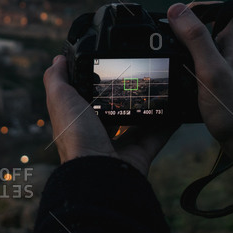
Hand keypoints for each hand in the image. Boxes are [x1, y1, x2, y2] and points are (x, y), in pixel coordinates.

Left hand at [43, 55, 173, 175]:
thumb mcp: (59, 100)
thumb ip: (56, 79)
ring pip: (135, 124)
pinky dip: (168, 124)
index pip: (84, 100)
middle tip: (137, 75)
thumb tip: (58, 59)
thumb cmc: (75, 135)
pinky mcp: (139, 156)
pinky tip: (176, 108)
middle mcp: (96, 134)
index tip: (106, 66)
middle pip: (111, 111)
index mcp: (77, 121)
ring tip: (157, 87)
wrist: (99, 172)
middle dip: (121, 96)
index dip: (92, 84)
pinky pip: (157, 136)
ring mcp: (118, 147)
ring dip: (146, 108)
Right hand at [167, 3, 232, 168]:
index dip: (193, 10)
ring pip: (200, 51)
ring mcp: (228, 68)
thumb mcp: (210, 68)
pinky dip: (186, 70)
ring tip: (166, 60)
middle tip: (163, 41)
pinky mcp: (221, 85)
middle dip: (183, 33)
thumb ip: (195, 37)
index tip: (171, 20)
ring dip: (183, 53)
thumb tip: (176, 8)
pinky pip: (200, 69)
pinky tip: (176, 80)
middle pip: (205, 30)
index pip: (215, 10)